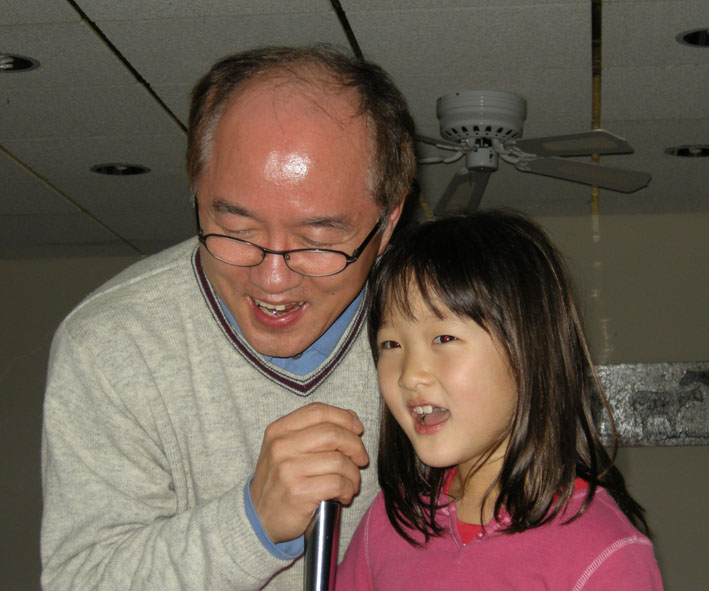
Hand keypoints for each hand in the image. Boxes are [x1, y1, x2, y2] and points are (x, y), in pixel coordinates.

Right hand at [249, 402, 368, 542]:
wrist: (259, 517)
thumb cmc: (280, 480)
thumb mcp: (286, 448)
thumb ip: (314, 431)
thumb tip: (351, 418)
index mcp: (279, 430)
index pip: (318, 411)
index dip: (344, 417)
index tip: (357, 429)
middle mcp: (281, 446)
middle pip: (332, 433)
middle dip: (355, 445)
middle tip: (361, 459)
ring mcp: (288, 469)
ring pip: (338, 460)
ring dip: (353, 473)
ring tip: (351, 482)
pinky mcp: (298, 493)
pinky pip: (337, 483)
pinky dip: (348, 489)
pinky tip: (344, 495)